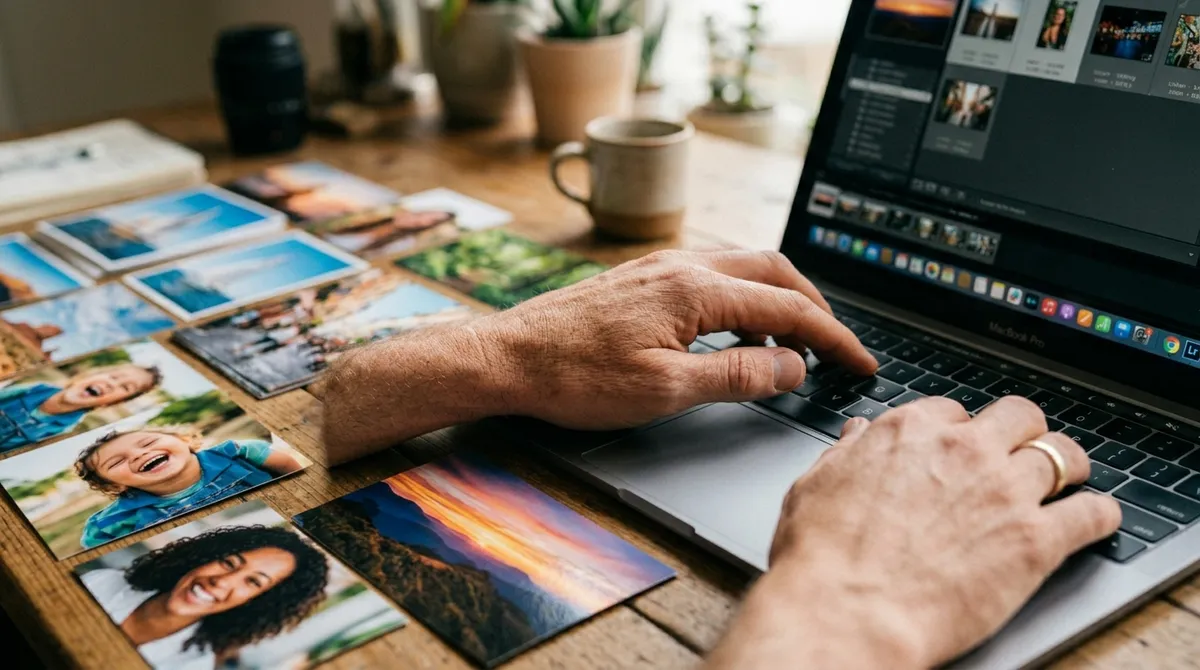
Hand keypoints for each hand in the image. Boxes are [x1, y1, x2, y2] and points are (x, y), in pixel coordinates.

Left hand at [479, 249, 876, 428]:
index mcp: (695, 291)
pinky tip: (730, 336)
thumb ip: (737, 376)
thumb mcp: (664, 391)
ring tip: (785, 350)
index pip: (789, 309)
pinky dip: (740, 300)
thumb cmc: (574, 377)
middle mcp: (682, 265)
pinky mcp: (642, 277)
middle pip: (774, 271)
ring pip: (742, 267)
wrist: (507, 357)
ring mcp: (660, 266)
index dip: (833, 338)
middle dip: (814, 306)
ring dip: (776, 301)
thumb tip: (792, 368)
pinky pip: (711, 275)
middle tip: (832, 347)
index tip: (860, 363)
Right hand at [706, 396, 1121, 668]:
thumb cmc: (822, 557)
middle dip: (1022, 432)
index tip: (962, 449)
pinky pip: (1092, 513)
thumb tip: (858, 436)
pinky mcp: (1035, 541)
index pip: (953, 410)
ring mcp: (1004, 492)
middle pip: (1019, 416)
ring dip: (1068, 466)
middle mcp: (962, 450)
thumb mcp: (815, 486)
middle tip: (1021, 454)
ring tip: (1069, 480)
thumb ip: (846, 454)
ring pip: (1064, 454)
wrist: (848, 610)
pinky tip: (1095, 520)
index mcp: (908, 432)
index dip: (959, 432)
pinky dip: (1099, 516)